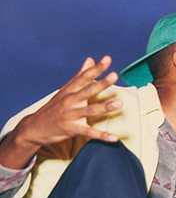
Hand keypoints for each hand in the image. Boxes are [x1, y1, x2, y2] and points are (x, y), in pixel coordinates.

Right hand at [2, 56, 121, 168]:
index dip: (96, 68)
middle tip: (115, 75)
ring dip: (104, 107)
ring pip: (89, 110)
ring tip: (120, 103)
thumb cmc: (54, 107)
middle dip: (101, 83)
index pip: (84, 77)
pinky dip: (102, 136)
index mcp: (69, 91)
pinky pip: (89, 133)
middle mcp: (69, 101)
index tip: (107, 59)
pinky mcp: (71, 129)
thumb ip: (80, 76)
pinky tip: (114, 138)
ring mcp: (70, 115)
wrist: (34, 127)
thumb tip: (90, 59)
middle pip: (88, 91)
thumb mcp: (65, 91)